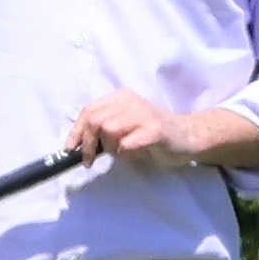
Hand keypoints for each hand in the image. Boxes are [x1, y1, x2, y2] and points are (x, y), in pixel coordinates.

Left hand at [68, 89, 196, 169]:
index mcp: (120, 98)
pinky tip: (137, 153)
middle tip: (90, 161)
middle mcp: (130, 102)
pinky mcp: (155, 130)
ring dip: (111, 149)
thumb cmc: (152, 134)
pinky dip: (126, 154)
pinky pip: (127, 145)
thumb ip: (104, 129)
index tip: (70, 149)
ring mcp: (143, 114)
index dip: (76, 132)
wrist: (188, 136)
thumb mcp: (125, 125)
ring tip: (125, 152)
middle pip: (95, 121)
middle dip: (89, 144)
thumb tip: (77, 144)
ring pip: (108, 131)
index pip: (88, 111)